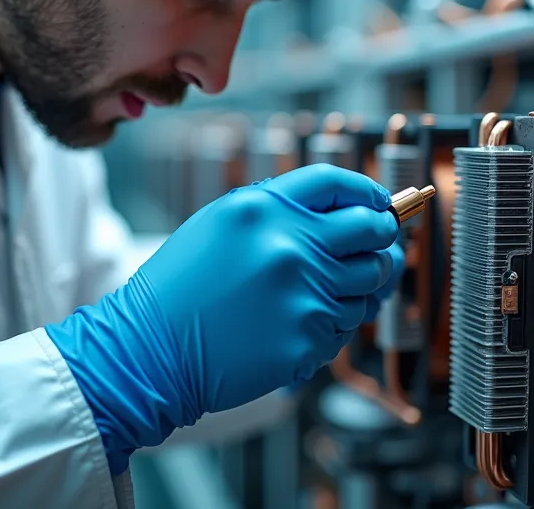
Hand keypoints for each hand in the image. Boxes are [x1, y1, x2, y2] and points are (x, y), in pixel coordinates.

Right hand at [45, 164, 402, 472]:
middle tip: (381, 243)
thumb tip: (345, 209)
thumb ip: (280, 209)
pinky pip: (347, 326)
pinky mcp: (308, 338)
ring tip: (325, 292)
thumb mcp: (221, 223)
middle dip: (384, 235)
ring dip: (360, 286)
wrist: (150, 350)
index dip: (367, 191)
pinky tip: (299, 325)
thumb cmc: (183, 288)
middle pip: (371, 230)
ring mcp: (304, 294)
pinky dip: (334, 325)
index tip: (379, 201)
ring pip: (370, 283)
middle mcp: (290, 245)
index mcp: (264, 209)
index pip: (337, 184)